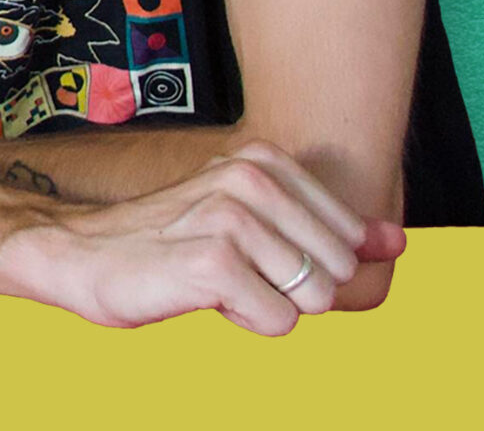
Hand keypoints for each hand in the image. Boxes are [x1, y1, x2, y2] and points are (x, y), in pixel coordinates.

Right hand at [0, 139, 406, 334]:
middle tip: (234, 272)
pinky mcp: (214, 262)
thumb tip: (397, 243)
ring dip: (267, 307)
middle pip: (336, 272)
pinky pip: (278, 321)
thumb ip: (332, 232)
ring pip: (311, 300)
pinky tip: (203, 297)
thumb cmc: (174, 242)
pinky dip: (246, 323)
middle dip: (292, 291)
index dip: (305, 267)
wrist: (86, 255)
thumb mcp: (257, 224)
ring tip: (217, 282)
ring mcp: (232, 217)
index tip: (254, 255)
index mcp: (266, 161)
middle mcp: (252, 179)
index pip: (348, 241)